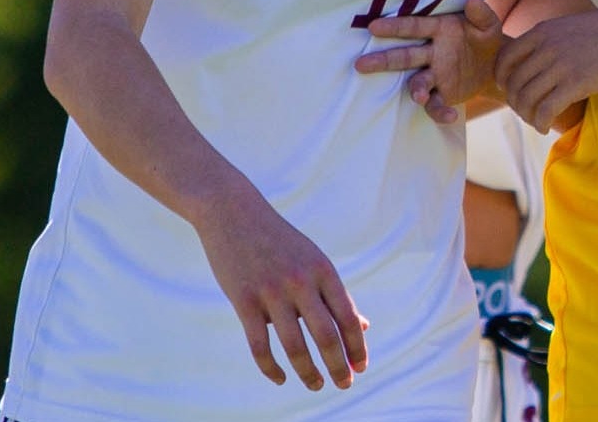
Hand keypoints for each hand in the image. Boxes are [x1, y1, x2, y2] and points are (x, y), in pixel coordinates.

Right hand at [195, 196, 367, 391]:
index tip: (361, 368)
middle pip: (326, 336)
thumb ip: (336, 295)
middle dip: (339, 366)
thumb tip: (363, 327)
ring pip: (295, 346)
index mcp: (323, 271)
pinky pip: (260, 345)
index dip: (357, 347)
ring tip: (317, 386)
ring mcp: (271, 291)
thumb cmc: (280, 241)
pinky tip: (281, 378)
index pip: (348, 317)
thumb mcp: (314, 261)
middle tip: (344, 385)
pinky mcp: (243, 300)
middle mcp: (301, 281)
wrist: (234, 212)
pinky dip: (271, 368)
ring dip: (308, 373)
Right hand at [354, 0, 506, 123]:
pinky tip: (451, 116)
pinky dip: (440, 112)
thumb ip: (482, 14)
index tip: (373, 27)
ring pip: (417, 83)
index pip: (413, 28)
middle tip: (360, 64)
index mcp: (438, 30)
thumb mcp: (488, 25)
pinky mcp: (443, 93)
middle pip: (404, 56)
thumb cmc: (485, 38)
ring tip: (417, 96)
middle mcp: (431, 53)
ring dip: (415, 89)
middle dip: (383, 60)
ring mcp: (435, 75)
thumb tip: (473, 1)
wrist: (496, 64)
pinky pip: (436, 104)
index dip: (394, 27)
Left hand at [496, 1, 597, 131]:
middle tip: (526, 112)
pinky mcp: (576, 84)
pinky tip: (545, 127)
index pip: (505, 58)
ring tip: (536, 121)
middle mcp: (546, 47)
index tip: (511, 90)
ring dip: (527, 115)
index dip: (503, 79)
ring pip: (525, 99)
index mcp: (543, 31)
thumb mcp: (574, 26)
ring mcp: (560, 65)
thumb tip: (540, 57)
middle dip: (515, 102)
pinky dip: (540, 122)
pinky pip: (544, 110)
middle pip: (513, 82)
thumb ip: (553, 39)